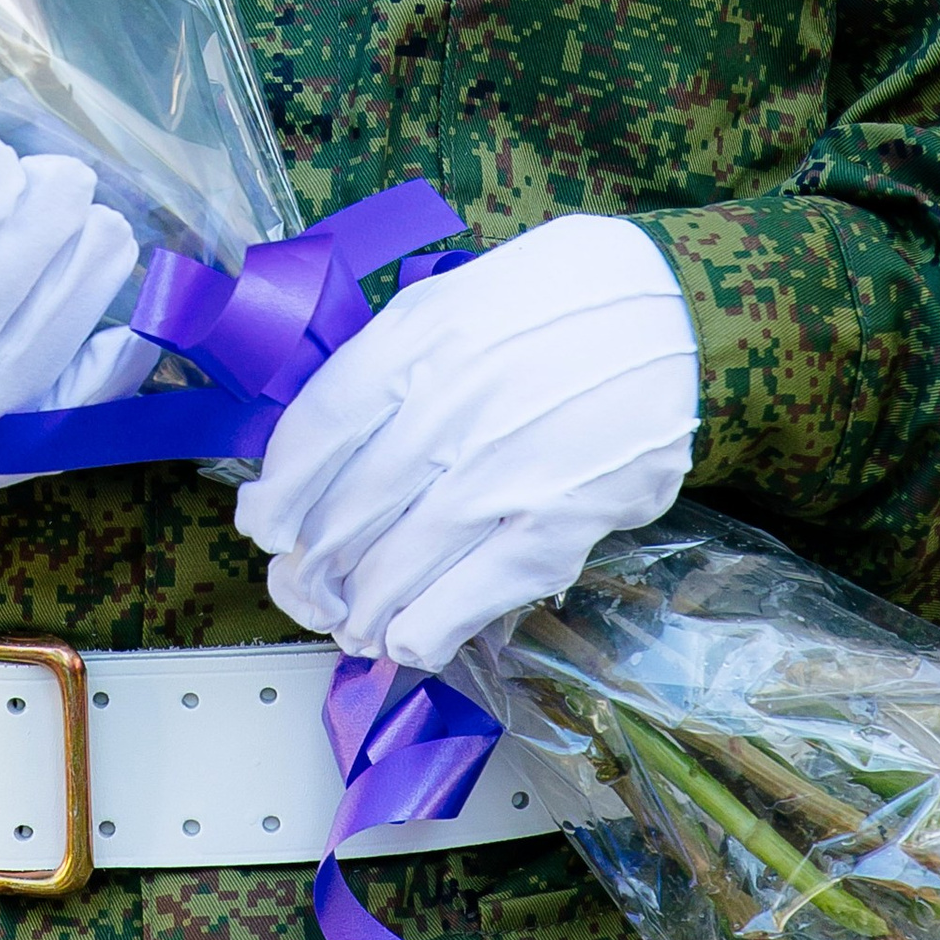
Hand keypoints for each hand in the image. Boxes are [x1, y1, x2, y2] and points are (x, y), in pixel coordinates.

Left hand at [233, 215, 698, 670]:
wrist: (674, 312)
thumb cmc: (551, 304)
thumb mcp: (452, 300)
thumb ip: (387, 366)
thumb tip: (314, 455)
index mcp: (417, 340)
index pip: (317, 435)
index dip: (279, 496)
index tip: (265, 527)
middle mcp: (452, 403)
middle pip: (347, 512)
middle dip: (311, 569)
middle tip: (303, 588)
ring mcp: (506, 467)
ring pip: (398, 566)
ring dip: (359, 610)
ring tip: (350, 621)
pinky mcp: (561, 517)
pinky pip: (473, 592)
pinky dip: (426, 628)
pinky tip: (405, 638)